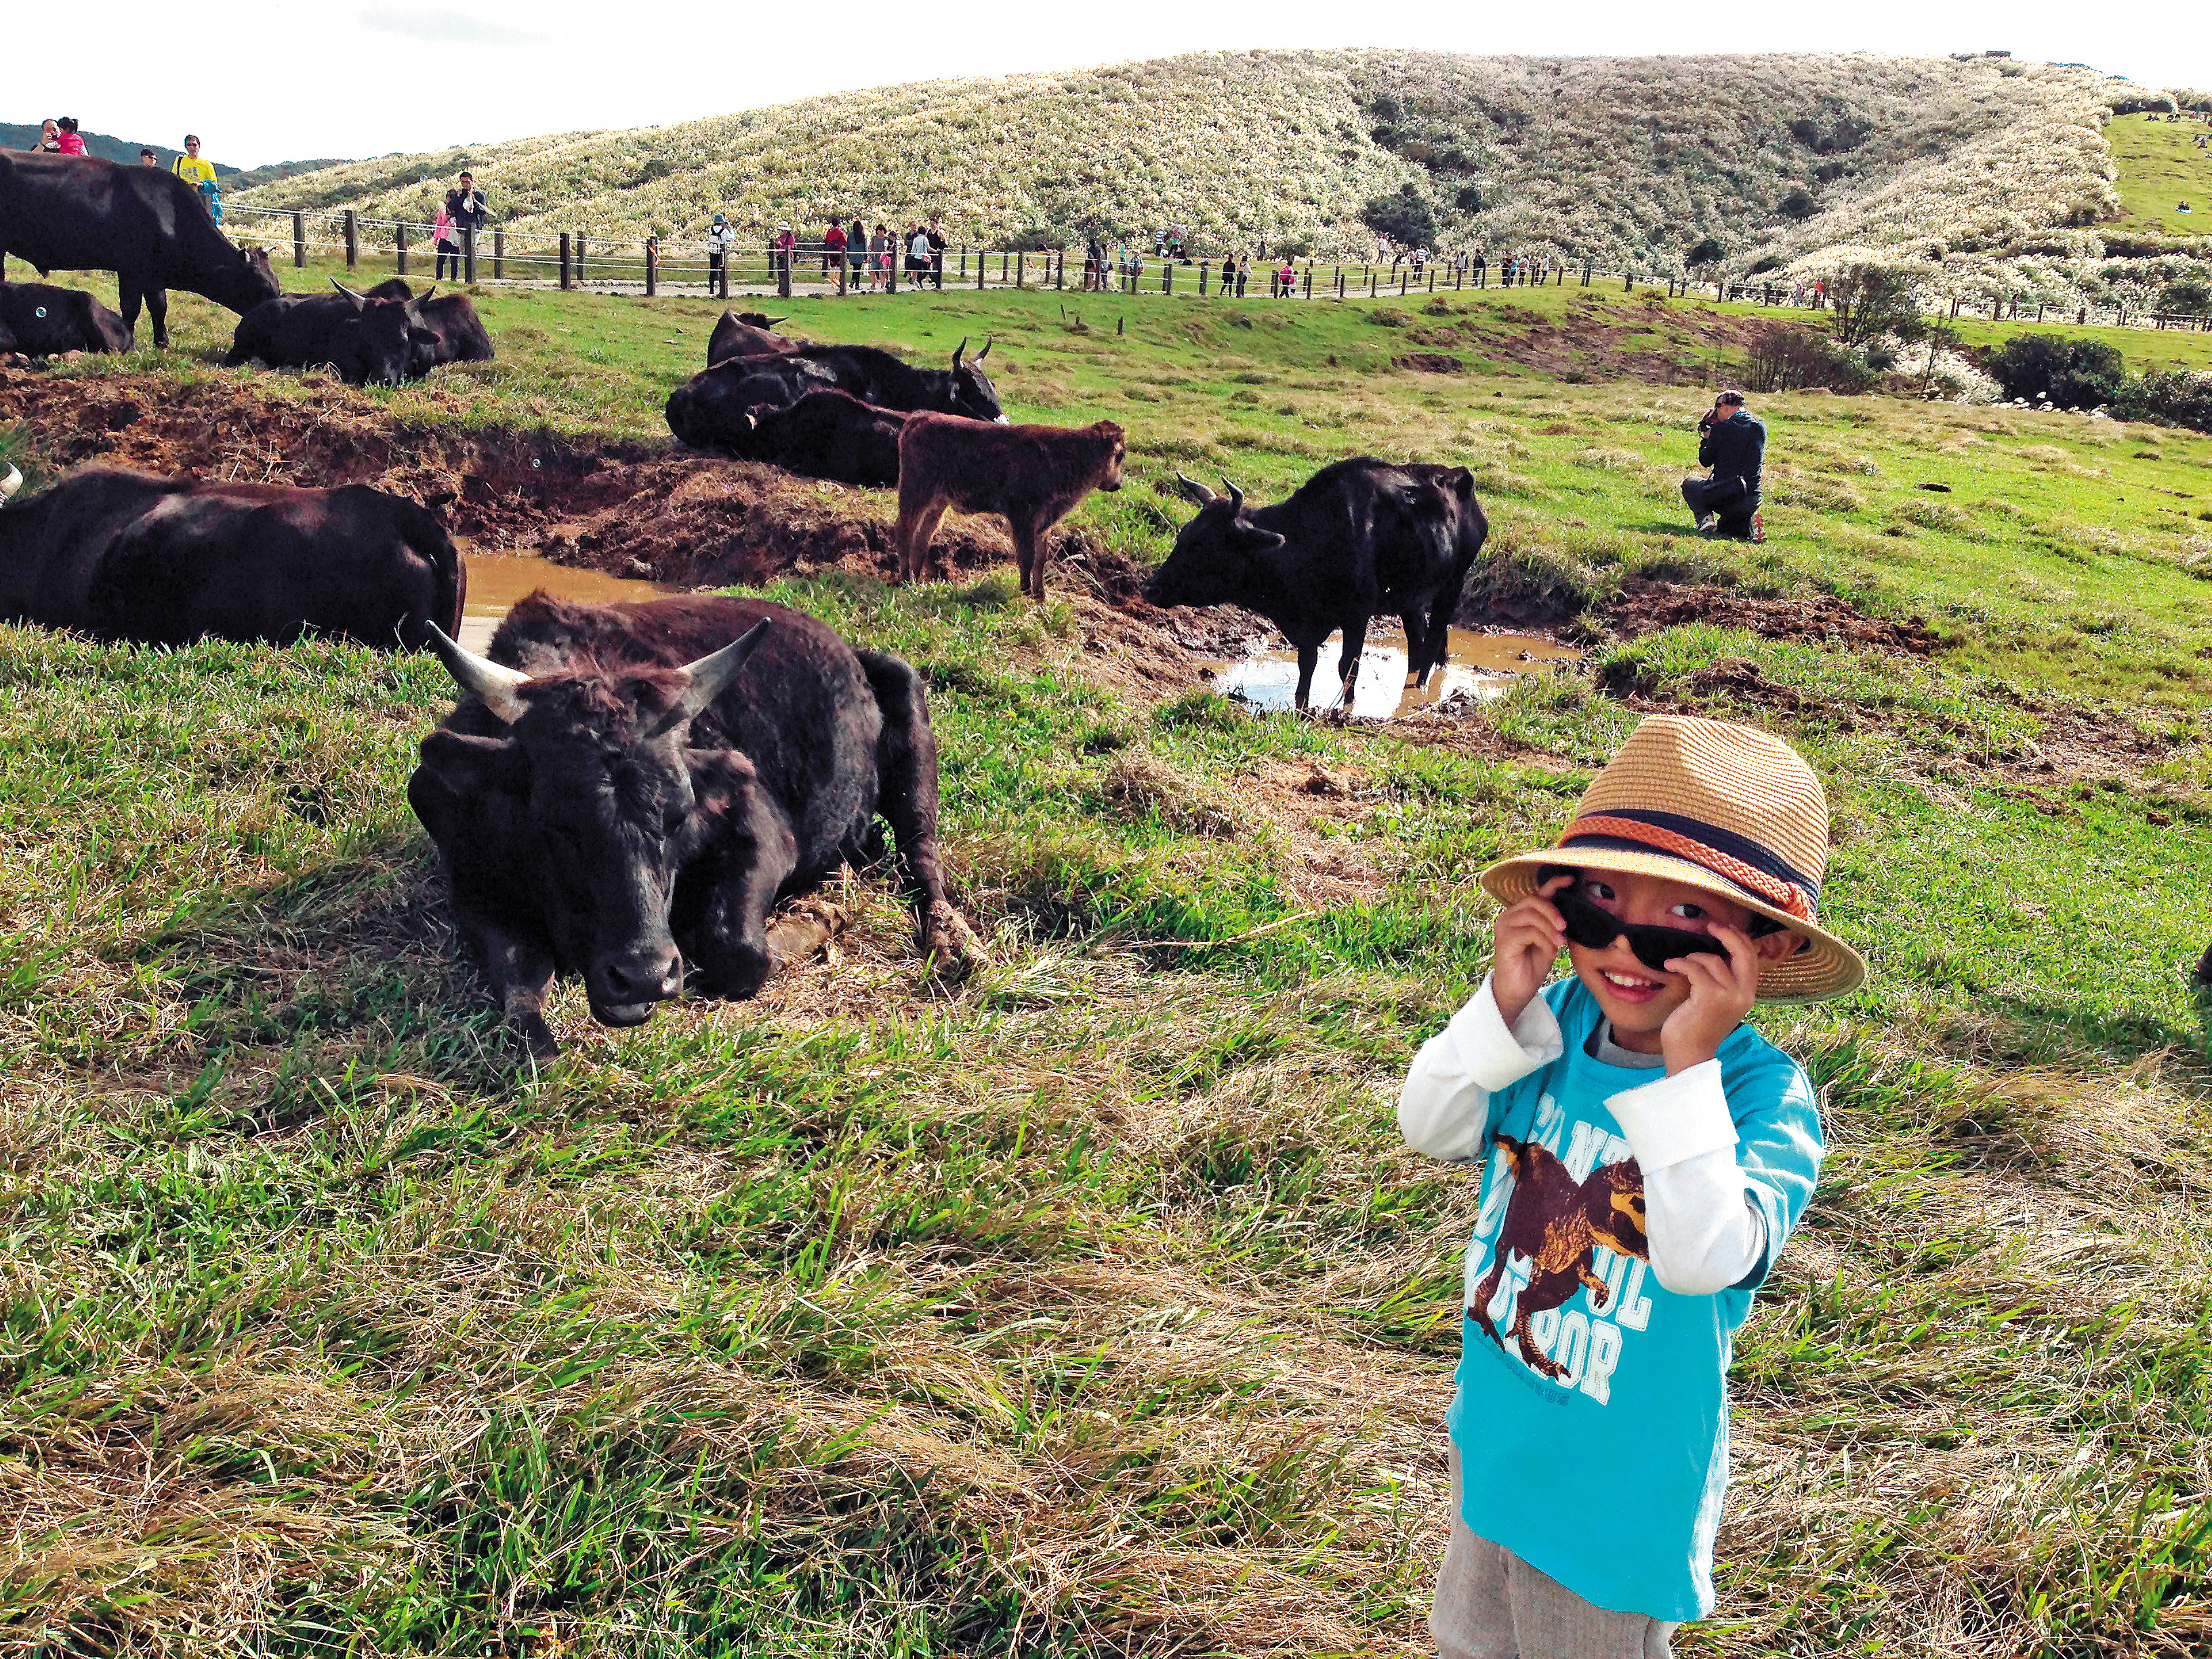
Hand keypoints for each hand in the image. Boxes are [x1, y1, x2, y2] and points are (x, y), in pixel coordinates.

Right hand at [1491, 874, 1570, 1029]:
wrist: (1518, 990)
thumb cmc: (1533, 964)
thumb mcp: (1548, 939)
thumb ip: (1553, 923)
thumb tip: (1571, 909)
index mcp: (1520, 913)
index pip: (1538, 893)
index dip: (1554, 883)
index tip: (1571, 879)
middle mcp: (1509, 916)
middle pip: (1534, 900)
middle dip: (1553, 911)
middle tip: (1565, 927)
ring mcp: (1504, 927)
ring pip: (1532, 915)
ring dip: (1550, 929)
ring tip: (1560, 943)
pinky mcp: (1504, 940)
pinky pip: (1529, 932)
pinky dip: (1544, 941)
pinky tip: (1551, 952)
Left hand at [1659, 923, 1759, 1074]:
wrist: (1689, 1055)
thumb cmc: (1697, 1028)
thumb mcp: (1716, 1003)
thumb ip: (1722, 981)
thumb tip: (1713, 953)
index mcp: (1747, 995)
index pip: (1751, 959)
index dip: (1740, 939)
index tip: (1724, 928)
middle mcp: (1744, 994)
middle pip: (1743, 953)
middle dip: (1728, 934)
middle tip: (1711, 925)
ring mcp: (1729, 996)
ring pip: (1712, 960)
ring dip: (1692, 958)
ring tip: (1678, 965)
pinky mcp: (1710, 997)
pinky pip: (1694, 968)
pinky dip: (1680, 963)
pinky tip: (1670, 966)